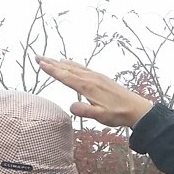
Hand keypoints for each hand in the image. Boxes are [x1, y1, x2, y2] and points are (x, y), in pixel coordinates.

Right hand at [36, 56, 153, 129]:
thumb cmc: (118, 114)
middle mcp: (90, 78)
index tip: (39, 63)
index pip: (65, 76)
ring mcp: (96, 76)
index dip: (51, 70)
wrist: (137, 108)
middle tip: (37, 57)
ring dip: (60, 62)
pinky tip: (70, 63)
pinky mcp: (101, 78)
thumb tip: (70, 107)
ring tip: (49, 58)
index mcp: (87, 87)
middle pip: (67, 68)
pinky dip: (72, 64)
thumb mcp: (100, 116)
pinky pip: (82, 68)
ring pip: (74, 67)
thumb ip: (85, 111)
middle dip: (51, 63)